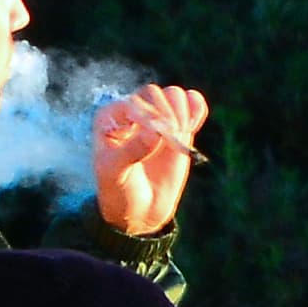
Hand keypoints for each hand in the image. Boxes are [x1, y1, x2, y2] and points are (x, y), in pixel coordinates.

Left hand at [93, 83, 207, 235]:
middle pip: (155, 94)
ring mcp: (156, 118)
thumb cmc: (119, 192)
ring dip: (182, 112)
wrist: (139, 211)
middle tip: (171, 137)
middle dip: (167, 114)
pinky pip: (191, 104)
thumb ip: (131, 151)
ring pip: (174, 96)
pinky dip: (197, 108)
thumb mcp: (116, 174)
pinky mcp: (177, 126)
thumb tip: (154, 132)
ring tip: (180, 135)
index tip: (156, 138)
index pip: (133, 102)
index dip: (149, 116)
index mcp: (110, 118)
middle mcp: (132, 113)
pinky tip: (193, 126)